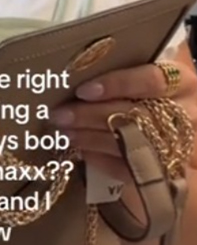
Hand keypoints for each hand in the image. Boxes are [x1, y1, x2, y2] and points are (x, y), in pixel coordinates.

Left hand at [54, 56, 196, 175]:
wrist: (175, 130)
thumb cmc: (152, 95)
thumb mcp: (146, 78)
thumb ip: (121, 73)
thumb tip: (73, 74)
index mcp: (183, 82)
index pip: (152, 80)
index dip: (118, 84)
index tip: (83, 90)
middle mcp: (188, 113)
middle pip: (137, 115)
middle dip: (92, 115)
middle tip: (60, 115)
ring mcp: (180, 145)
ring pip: (131, 143)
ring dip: (91, 138)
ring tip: (64, 132)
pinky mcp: (167, 171)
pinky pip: (129, 169)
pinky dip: (101, 159)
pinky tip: (81, 151)